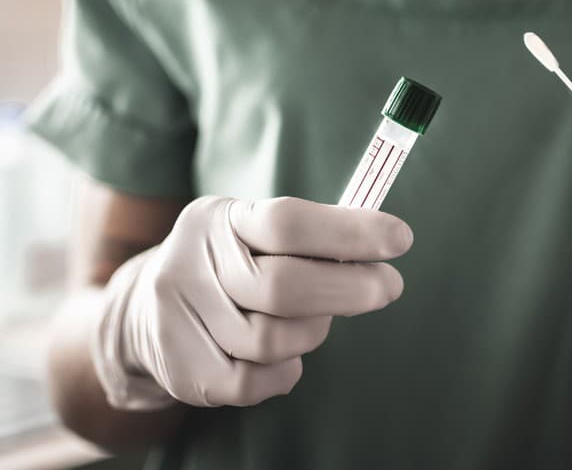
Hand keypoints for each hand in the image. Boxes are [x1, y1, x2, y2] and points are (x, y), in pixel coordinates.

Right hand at [93, 196, 411, 408]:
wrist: (143, 313)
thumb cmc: (230, 266)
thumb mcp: (255, 231)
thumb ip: (311, 236)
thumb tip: (382, 246)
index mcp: (220, 219)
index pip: (287, 221)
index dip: (349, 232)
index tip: (400, 239)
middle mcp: (191, 264)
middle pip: (284, 286)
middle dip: (350, 289)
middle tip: (388, 287)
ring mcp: (179, 319)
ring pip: (274, 339)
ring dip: (312, 331)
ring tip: (315, 320)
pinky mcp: (184, 370)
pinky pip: (258, 380)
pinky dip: (287, 369)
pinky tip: (287, 354)